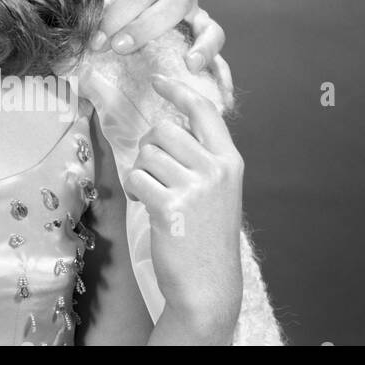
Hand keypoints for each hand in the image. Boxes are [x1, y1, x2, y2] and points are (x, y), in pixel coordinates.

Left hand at [95, 0, 231, 102]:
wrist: (127, 21)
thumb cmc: (113, 12)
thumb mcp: (101, 4)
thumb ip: (93, 9)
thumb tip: (80, 26)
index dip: (116, 16)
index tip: (95, 41)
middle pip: (174, 4)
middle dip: (145, 27)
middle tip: (120, 48)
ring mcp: (200, 17)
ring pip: (210, 28)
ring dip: (202, 46)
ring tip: (190, 65)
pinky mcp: (208, 43)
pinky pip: (222, 58)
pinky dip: (222, 73)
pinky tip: (222, 92)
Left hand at [125, 75, 243, 338]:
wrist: (208, 284)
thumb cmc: (206, 235)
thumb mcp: (217, 190)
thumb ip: (201, 157)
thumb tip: (168, 125)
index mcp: (229, 161)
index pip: (203, 111)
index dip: (178, 91)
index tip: (159, 80)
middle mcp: (215, 169)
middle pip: (164, 129)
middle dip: (150, 146)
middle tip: (155, 172)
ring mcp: (194, 186)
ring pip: (146, 153)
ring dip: (141, 171)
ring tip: (154, 193)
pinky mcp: (169, 203)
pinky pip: (136, 176)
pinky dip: (134, 188)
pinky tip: (146, 203)